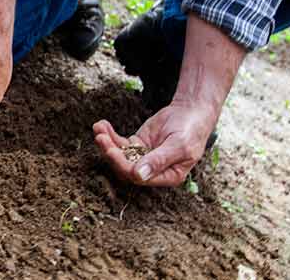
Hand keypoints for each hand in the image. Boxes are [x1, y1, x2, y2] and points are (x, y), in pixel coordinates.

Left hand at [92, 99, 217, 186]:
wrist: (191, 112)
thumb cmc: (190, 130)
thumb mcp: (178, 145)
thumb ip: (159, 160)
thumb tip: (139, 176)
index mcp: (167, 176)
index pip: (139, 177)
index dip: (123, 165)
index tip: (111, 150)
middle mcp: (153, 170)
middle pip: (125, 167)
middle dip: (111, 153)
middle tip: (101, 137)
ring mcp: (143, 157)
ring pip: (120, 155)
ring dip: (107, 143)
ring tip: (98, 128)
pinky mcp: (137, 144)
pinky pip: (120, 143)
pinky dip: (110, 135)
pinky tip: (102, 124)